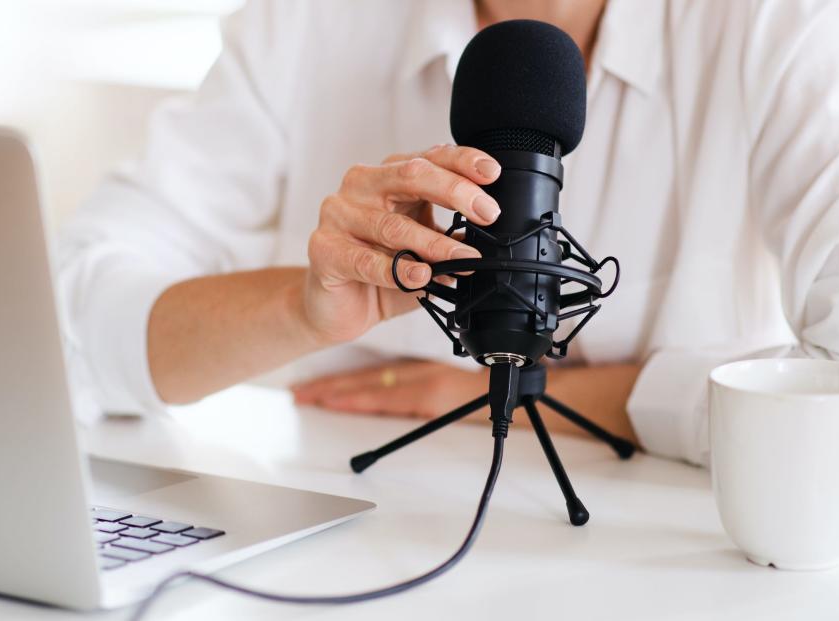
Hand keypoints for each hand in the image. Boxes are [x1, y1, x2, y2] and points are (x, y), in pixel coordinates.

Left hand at [294, 359, 643, 445]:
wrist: (539, 384)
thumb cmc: (514, 378)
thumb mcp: (475, 381)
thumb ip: (448, 384)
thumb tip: (424, 388)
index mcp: (432, 371)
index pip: (382, 374)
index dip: (349, 379)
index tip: (320, 384)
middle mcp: (424, 375)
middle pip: (369, 379)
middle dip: (333, 385)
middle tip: (299, 390)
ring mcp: (427, 385)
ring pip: (372, 386)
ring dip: (339, 391)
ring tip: (308, 396)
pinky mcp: (433, 396)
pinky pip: (388, 397)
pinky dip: (360, 398)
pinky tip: (340, 400)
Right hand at [299, 145, 502, 344]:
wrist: (338, 307)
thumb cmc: (382, 270)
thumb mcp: (424, 248)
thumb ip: (450, 236)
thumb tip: (488, 236)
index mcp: (388, 176)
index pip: (429, 157)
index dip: (462, 162)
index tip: (492, 174)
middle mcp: (361, 186)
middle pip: (411, 176)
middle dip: (455, 192)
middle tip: (488, 213)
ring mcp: (338, 215)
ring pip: (393, 224)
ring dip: (434, 244)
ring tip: (464, 260)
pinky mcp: (324, 249)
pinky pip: (365, 260)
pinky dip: (398, 270)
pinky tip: (420, 276)